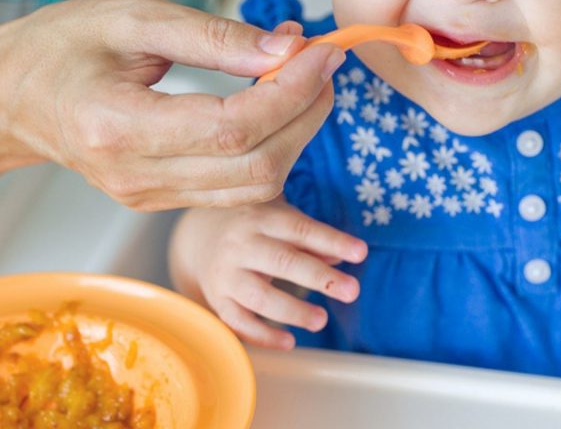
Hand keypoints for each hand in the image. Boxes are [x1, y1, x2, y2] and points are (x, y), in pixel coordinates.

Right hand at [0, 0, 342, 209]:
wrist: (9, 97)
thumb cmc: (62, 46)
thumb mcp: (134, 18)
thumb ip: (215, 36)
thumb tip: (288, 46)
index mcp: (117, 126)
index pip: (233, 126)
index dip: (291, 91)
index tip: (321, 51)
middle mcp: (134, 176)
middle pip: (255, 166)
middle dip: (307, 115)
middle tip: (324, 63)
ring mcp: (147, 197)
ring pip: (255, 187)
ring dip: (297, 135)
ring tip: (309, 81)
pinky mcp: (159, 201)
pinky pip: (236, 189)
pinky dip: (272, 150)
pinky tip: (279, 107)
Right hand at [170, 200, 367, 349]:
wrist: (199, 237)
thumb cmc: (256, 227)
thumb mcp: (281, 220)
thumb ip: (312, 238)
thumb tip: (342, 256)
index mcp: (262, 218)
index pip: (301, 229)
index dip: (332, 240)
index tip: (361, 253)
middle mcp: (241, 244)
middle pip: (282, 262)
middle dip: (320, 277)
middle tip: (352, 291)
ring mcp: (226, 274)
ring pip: (259, 296)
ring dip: (292, 311)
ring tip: (321, 321)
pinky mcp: (217, 299)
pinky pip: (239, 322)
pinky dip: (263, 336)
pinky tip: (290, 342)